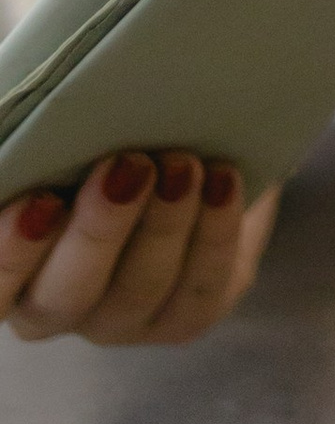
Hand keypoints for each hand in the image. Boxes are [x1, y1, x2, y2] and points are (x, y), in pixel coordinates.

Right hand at [3, 152, 278, 345]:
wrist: (192, 145)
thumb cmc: (109, 132)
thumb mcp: (75, 134)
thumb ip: (55, 141)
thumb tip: (58, 106)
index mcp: (15, 268)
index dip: (10, 256)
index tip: (38, 202)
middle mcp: (57, 304)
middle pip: (64, 295)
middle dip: (98, 230)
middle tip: (126, 165)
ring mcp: (122, 317)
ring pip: (136, 292)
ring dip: (163, 225)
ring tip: (182, 166)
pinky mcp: (186, 313)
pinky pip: (200, 290)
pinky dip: (215, 233)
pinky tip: (223, 181)